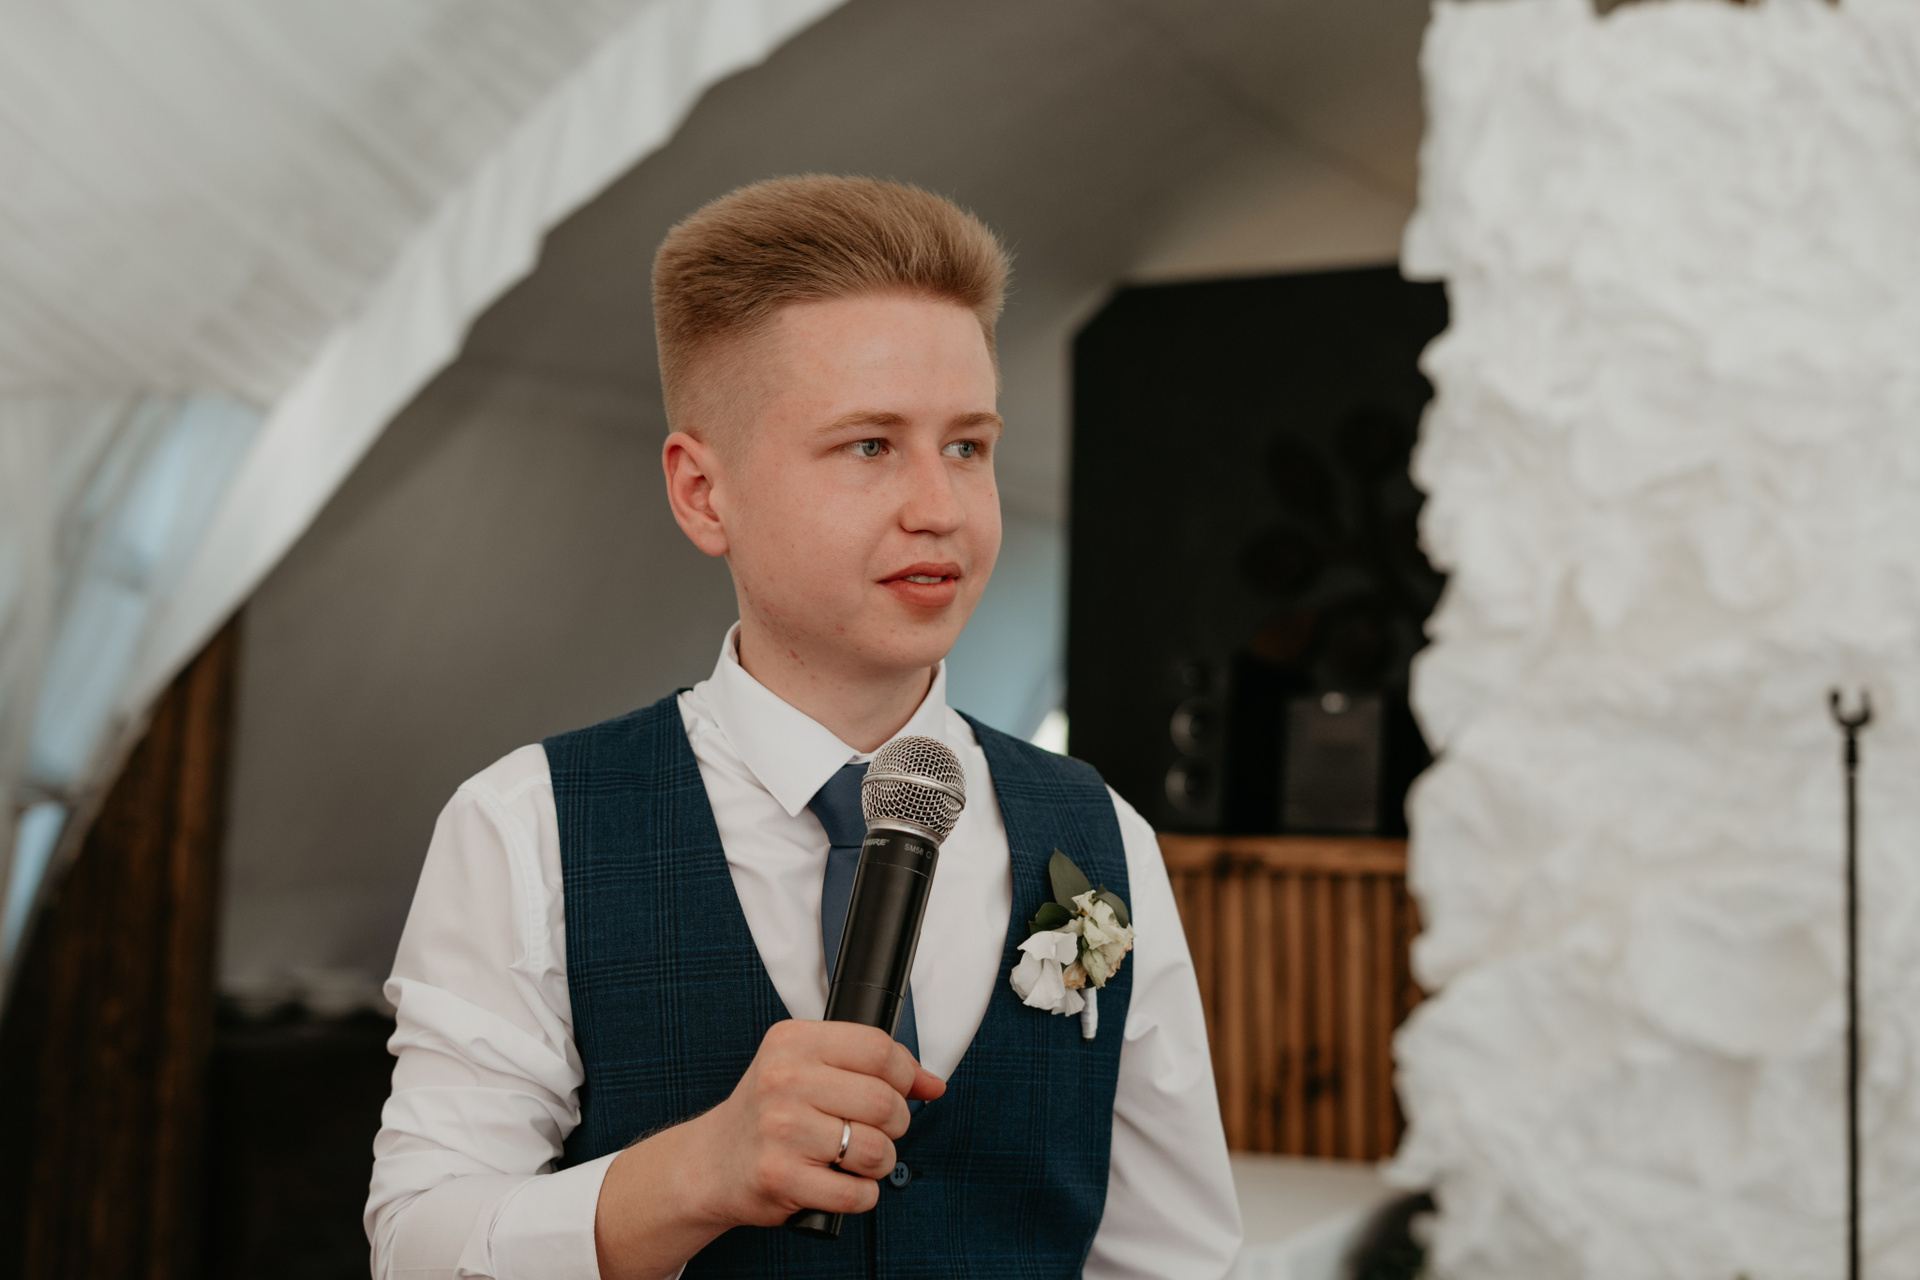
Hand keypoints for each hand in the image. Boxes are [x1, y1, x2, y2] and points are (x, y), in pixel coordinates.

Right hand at [593, 1020, 945, 1279]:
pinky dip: (861, 1194)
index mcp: (793, 1041)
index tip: (903, 1089)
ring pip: (874, 1149)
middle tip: (877, 1130)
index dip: (904, 1074)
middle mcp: (783, 1080)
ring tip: (858, 1159)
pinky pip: (854, 1192)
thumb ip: (872, 1067)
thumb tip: (933, 1083)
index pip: (878, 1048)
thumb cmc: (769, 1113)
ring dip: (880, 1161)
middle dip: (895, 1123)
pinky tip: (842, 1183)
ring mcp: (780, 1129)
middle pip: (883, 1101)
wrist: (711, 1162)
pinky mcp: (778, 1176)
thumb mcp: (810, 1068)